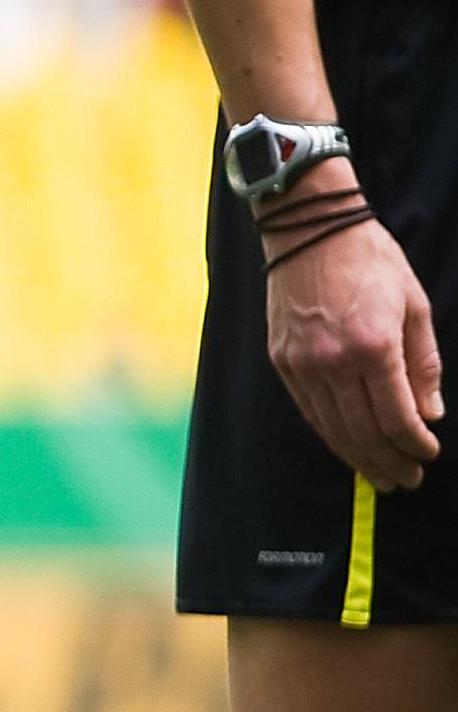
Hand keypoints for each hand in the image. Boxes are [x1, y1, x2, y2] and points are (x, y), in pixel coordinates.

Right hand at [264, 183, 443, 492]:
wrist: (309, 231)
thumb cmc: (371, 261)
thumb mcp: (415, 305)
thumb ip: (423, 364)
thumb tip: (429, 413)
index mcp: (374, 346)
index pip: (396, 415)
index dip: (414, 443)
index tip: (429, 455)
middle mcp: (334, 362)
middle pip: (363, 431)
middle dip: (388, 461)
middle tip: (407, 480)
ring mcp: (302, 365)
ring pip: (332, 428)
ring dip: (359, 457)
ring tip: (381, 475)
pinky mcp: (282, 362)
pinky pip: (310, 411)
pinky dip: (331, 435)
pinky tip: (348, 447)